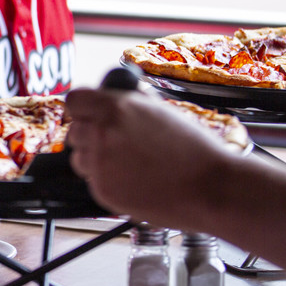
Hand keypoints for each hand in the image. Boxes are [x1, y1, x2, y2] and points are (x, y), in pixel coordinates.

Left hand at [65, 87, 231, 228]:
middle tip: (113, 143)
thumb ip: (128, 102)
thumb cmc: (194, 150)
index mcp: (115, 107)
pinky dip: (108, 181)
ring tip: (130, 164)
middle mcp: (102, 132)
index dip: (81, 108)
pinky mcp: (103, 191)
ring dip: (96, 160)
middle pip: (74, 131)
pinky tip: (135, 180)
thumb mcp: (160, 110)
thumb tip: (110, 94)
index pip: (74, 100)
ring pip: (80, 158)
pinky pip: (94, 181)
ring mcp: (100, 164)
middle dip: (90, 136)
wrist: (211, 187)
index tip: (86, 114)